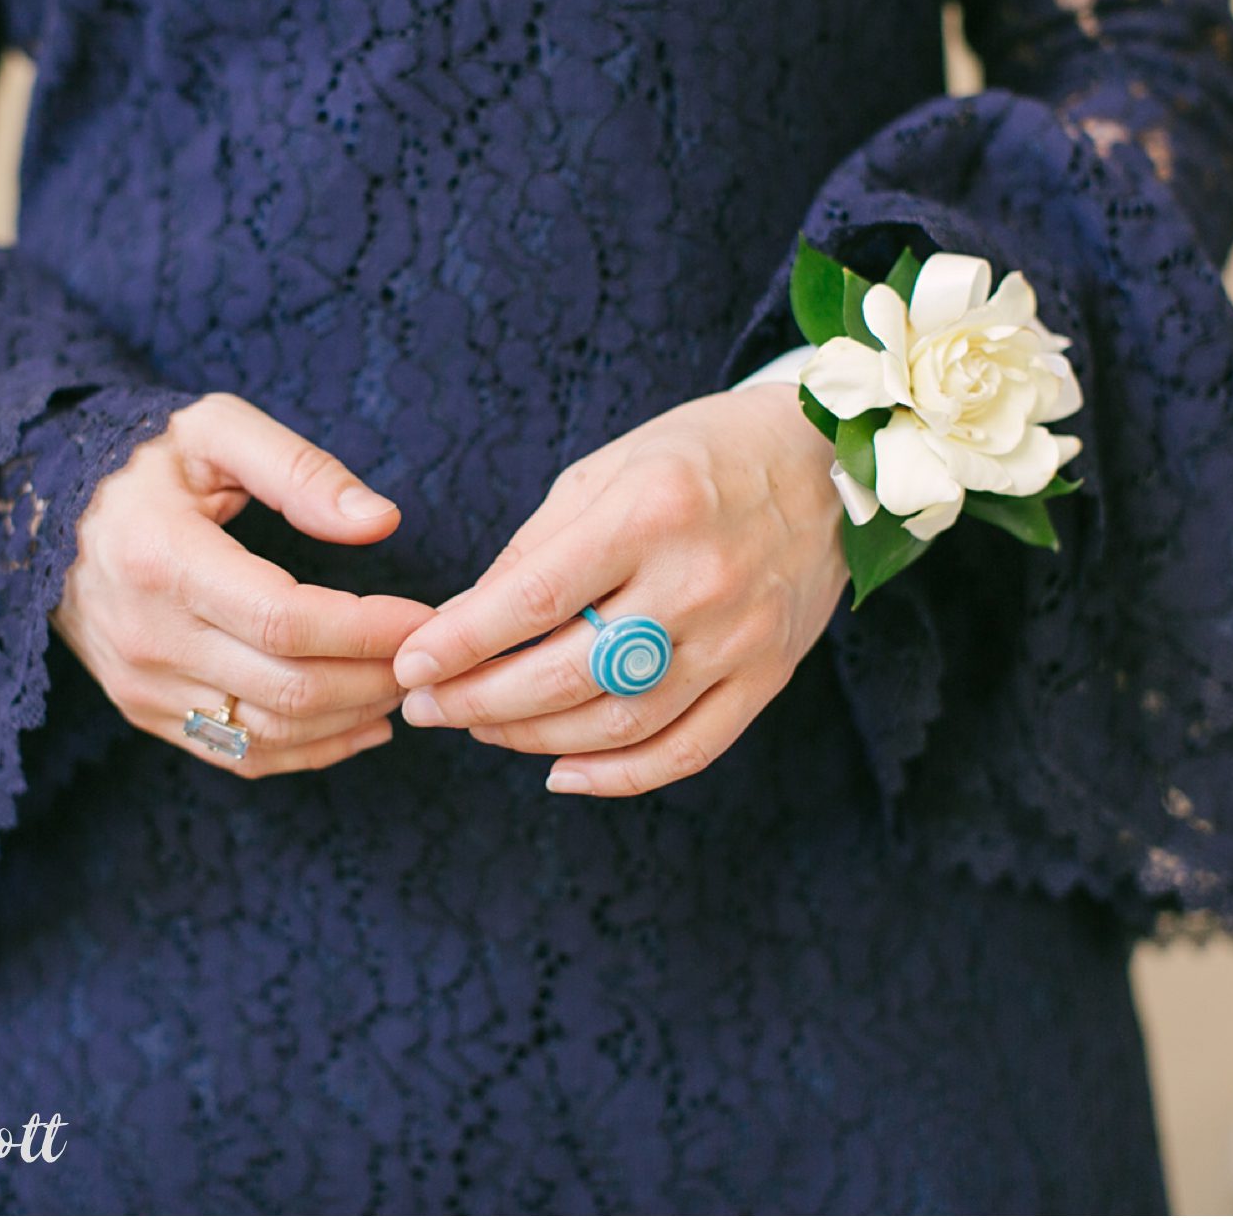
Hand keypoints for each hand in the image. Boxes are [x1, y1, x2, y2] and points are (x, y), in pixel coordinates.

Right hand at [54, 393, 433, 776]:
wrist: (42, 513)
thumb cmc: (145, 463)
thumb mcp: (214, 430)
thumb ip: (300, 469)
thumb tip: (381, 522)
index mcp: (162, 559)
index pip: (285, 620)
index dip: (368, 628)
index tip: (426, 616)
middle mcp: (147, 636)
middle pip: (289, 687)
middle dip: (377, 676)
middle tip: (431, 650)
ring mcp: (143, 685)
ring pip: (272, 732)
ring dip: (355, 716)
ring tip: (405, 680)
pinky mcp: (146, 713)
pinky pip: (242, 755)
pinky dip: (314, 749)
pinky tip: (365, 723)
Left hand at [391, 386, 847, 795]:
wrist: (824, 463)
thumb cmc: (697, 456)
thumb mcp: (605, 471)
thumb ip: (534, 549)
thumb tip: (458, 623)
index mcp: (650, 512)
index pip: (535, 598)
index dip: (461, 643)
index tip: (408, 665)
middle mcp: (699, 581)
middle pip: (569, 672)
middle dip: (480, 700)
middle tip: (425, 706)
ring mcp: (738, 639)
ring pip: (619, 722)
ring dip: (532, 738)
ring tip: (479, 726)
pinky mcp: (765, 678)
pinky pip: (686, 751)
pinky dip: (616, 776)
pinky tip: (559, 772)